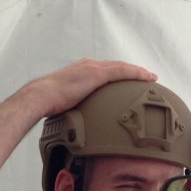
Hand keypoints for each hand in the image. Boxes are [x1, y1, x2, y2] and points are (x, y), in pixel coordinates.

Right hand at [26, 58, 156, 117]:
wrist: (41, 97)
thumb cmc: (48, 104)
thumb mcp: (63, 104)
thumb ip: (73, 108)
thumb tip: (75, 125)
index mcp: (80, 72)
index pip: (104, 71)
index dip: (118, 75)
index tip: (127, 81)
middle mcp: (88, 66)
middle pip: (115, 67)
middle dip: (130, 71)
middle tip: (144, 77)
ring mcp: (92, 69)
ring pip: (121, 67)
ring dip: (137, 71)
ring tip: (150, 77)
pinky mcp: (96, 74)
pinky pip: (122, 72)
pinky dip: (135, 73)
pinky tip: (147, 77)